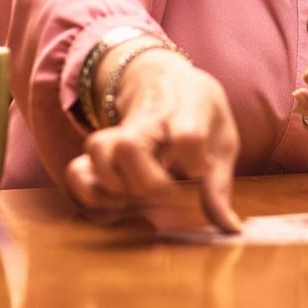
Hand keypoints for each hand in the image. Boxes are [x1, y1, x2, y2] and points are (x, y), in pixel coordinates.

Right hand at [64, 45, 241, 232]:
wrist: (165, 77)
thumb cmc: (200, 113)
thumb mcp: (221, 140)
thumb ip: (220, 186)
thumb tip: (230, 229)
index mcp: (186, 114)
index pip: (187, 135)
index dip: (193, 161)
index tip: (199, 172)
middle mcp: (148, 121)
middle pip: (129, 145)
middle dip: (146, 182)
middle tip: (166, 189)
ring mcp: (120, 131)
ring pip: (97, 149)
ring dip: (115, 184)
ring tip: (137, 193)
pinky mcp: (101, 147)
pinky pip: (77, 169)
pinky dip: (89, 191)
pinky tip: (115, 200)